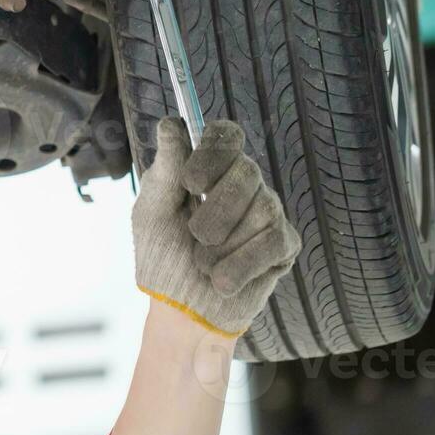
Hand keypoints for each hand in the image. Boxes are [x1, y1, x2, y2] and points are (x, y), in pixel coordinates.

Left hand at [132, 118, 301, 336]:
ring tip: (203, 264)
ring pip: (262, 209)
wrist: (180, 311)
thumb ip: (164, 171)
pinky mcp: (283, 246)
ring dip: (222, 246)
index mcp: (209, 171)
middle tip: (195, 236)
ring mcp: (267, 214)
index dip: (214, 151)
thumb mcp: (152, 214)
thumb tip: (169, 124)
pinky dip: (239, 265)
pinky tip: (222, 280)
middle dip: (214, 211)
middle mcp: (243, 186)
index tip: (191, 182)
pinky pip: (273, 242)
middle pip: (247, 171)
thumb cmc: (163, 259)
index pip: (226, 136)